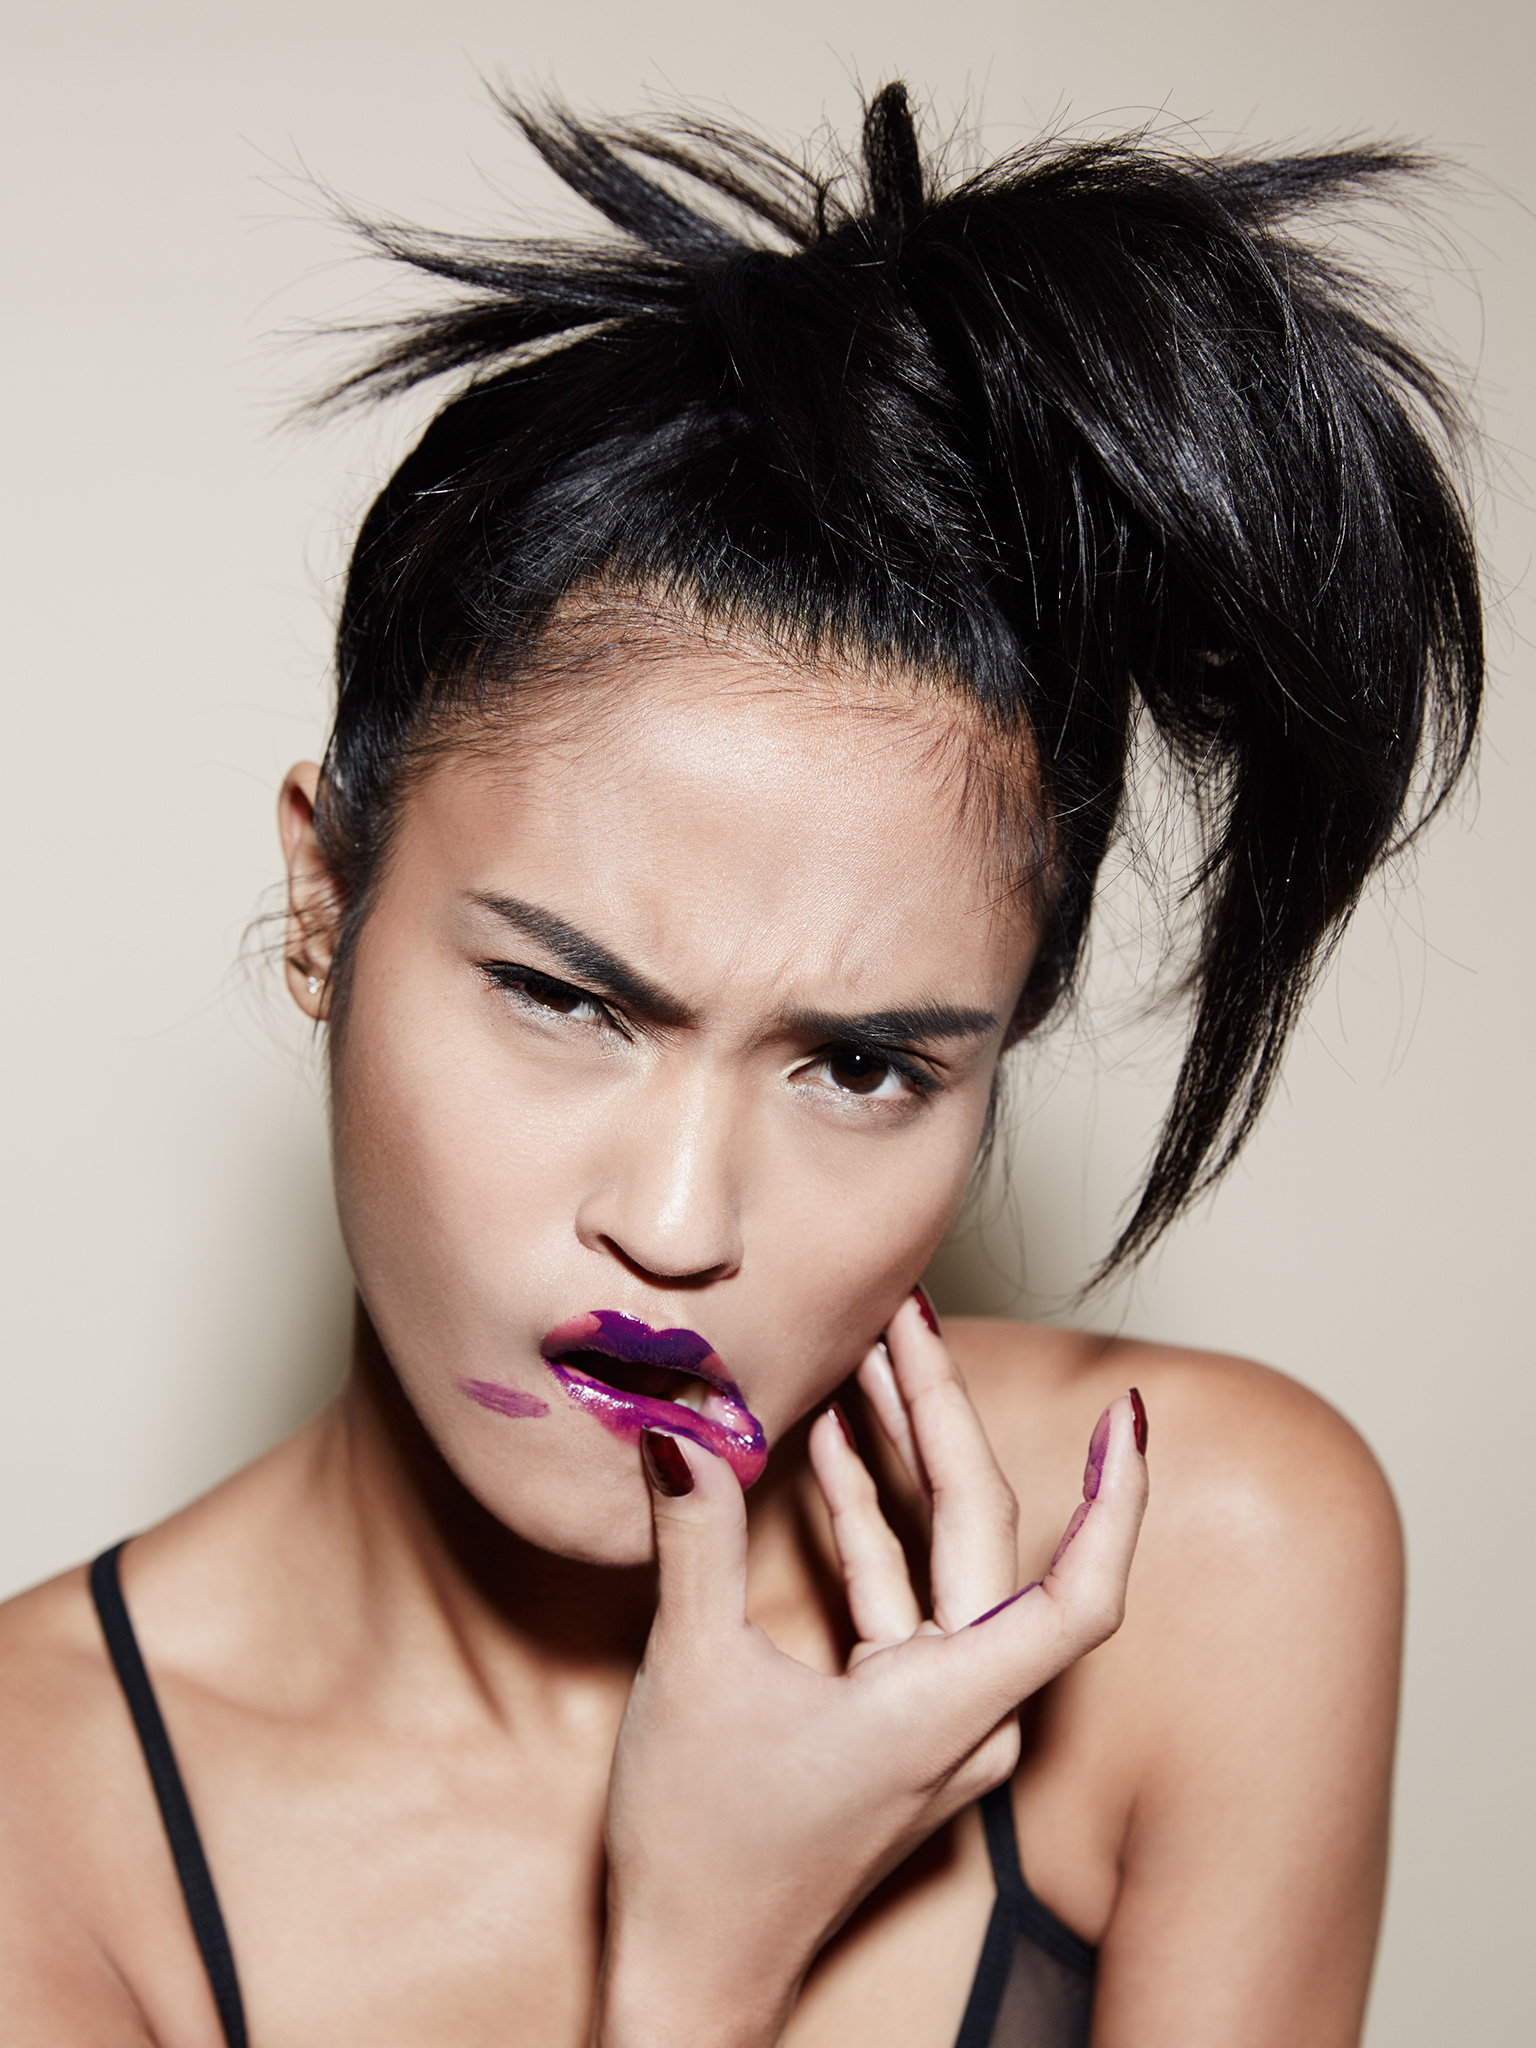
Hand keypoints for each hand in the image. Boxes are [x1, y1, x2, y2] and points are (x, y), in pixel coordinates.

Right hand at [595, 1296, 1148, 2047]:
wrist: (692, 1980)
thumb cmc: (702, 1855)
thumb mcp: (691, 1674)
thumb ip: (697, 1538)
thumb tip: (684, 1423)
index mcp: (946, 1707)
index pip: (1078, 1596)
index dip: (1114, 1501)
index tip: (1129, 1412)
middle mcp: (967, 1713)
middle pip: (987, 1540)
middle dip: (944, 1418)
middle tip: (905, 1315)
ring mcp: (937, 1721)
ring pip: (942, 1562)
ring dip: (900, 1462)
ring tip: (866, 1356)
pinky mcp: (898, 1723)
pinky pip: (902, 1601)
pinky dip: (869, 1526)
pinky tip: (825, 1454)